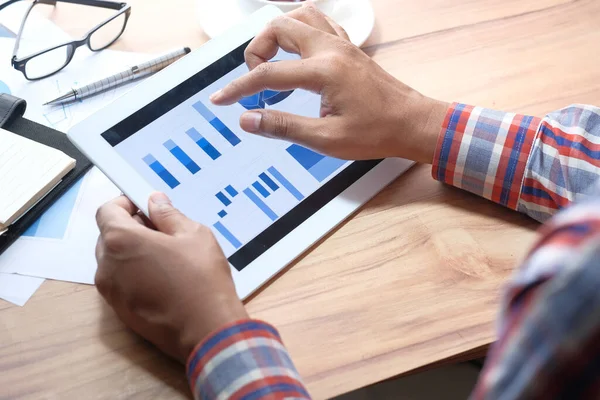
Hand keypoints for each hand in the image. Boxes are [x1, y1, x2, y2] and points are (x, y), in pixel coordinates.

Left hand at [94, 193, 247, 362]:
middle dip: (130, 227)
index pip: (107, 211)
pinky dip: (134, 273)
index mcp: (121, 241)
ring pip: (113, 261)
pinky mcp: (119, 311)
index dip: (125, 203)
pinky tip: (163, 277)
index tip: (144, 205)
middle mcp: (107, 266)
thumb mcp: (193, 235)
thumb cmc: (201, 280)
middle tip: (161, 229)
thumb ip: (168, 215)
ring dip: (132, 252)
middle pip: (108, 236)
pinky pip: (120, 282)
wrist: (206, 329)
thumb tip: (155, 202)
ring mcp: (111, 292)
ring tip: (165, 255)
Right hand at [210, 5, 447, 163]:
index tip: (222, 100)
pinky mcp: (350, 48)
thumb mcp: (326, 139)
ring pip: (299, 16)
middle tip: (255, 80)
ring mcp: (342, 45)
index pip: (268, 74)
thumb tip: (248, 120)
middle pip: (278, 28)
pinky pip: (319, 23)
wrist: (413, 123)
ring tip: (272, 62)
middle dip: (256, 52)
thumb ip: (283, 126)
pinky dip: (300, 31)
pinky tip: (297, 54)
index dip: (239, 88)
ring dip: (278, 34)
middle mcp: (332, 49)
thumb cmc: (377, 132)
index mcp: (324, 71)